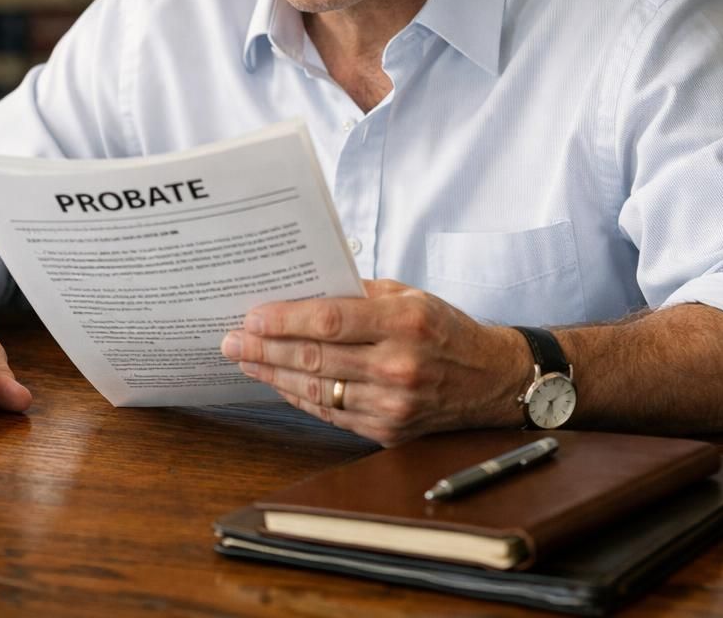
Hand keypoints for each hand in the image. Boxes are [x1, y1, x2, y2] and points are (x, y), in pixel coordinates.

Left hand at [219, 280, 526, 444]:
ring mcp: (394, 403)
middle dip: (264, 348)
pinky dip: (299, 397)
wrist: (492, 380)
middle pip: (315, 357)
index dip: (284, 319)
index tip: (250, 316)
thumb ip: (358, 293)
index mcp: (404, 322)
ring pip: (317, 389)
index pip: (330, 320)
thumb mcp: (410, 295)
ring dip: (273, 374)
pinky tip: (277, 381)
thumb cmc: (445, 328)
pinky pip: (332, 413)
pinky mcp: (389, 430)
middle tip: (230, 340)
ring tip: (244, 360)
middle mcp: (399, 366)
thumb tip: (302, 290)